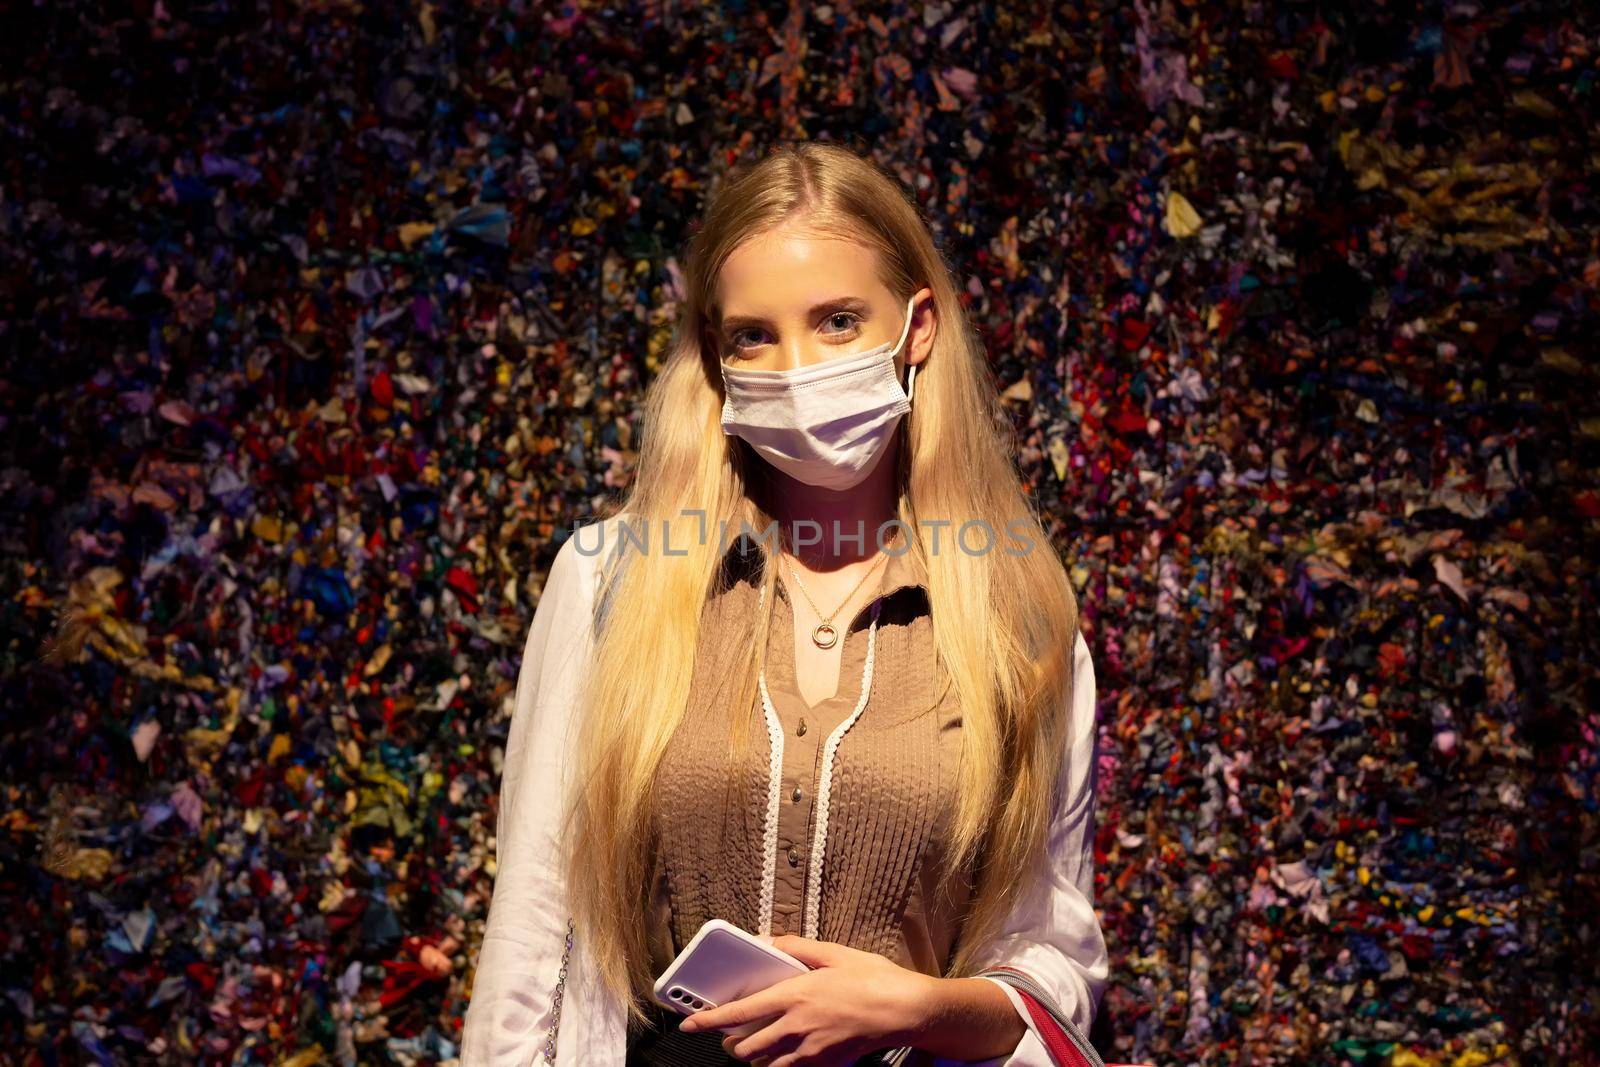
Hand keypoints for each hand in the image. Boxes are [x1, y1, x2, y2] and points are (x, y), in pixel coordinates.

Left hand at [677, 934, 932, 1066]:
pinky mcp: (824, 1065)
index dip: (708, 1021)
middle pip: (745, 1048)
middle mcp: (796, 1028)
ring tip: (752, 1046)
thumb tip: (767, 940)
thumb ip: (796, 947)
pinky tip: (785, 1054)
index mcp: (794, 996)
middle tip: (729, 1034)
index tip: (688, 1025)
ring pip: (764, 1065)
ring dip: (752, 1057)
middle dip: (730, 1043)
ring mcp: (810, 1051)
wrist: (905, 1012)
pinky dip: (779, 1065)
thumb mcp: (833, 953)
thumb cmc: (873, 980)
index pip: (738, 1013)